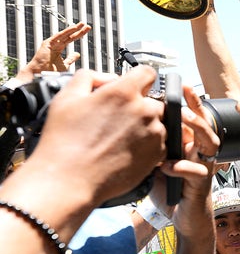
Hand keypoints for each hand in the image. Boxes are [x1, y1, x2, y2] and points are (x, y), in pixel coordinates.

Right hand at [16, 22, 89, 82]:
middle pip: (69, 35)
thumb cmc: (50, 71)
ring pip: (65, 34)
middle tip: (88, 26)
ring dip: (74, 29)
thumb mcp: (65, 65)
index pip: (71, 38)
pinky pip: (59, 36)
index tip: (86, 29)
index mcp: (59, 48)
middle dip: (79, 30)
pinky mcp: (48, 43)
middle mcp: (56, 44)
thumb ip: (71, 59)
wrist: (40, 74)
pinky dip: (67, 31)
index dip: (79, 34)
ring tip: (83, 24)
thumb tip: (78, 54)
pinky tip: (74, 28)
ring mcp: (52, 43)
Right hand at [27, 66, 165, 205]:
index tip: (132, 86)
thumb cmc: (64, 141)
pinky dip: (149, 143)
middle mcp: (144, 111)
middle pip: (154, 99)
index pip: (148, 73)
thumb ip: (90, 77)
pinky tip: (127, 149)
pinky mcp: (157, 154)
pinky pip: (161, 142)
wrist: (68, 180)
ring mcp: (154, 133)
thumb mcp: (67, 97)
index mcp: (124, 93)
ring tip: (121, 137)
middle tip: (120, 118)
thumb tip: (108, 77)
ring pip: (159, 121)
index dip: (139, 78)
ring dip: (146, 125)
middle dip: (141, 104)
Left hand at [159, 85, 219, 236]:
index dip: (191, 101)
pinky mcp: (200, 184)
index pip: (194, 116)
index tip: (183, 86)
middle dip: (196, 110)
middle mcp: (200, 151)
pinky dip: (181, 167)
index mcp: (190, 143)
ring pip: (209, 143)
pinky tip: (166, 166)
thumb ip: (153, 144)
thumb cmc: (168, 186)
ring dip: (197, 131)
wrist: (180, 216)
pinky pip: (197, 171)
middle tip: (182, 104)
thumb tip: (132, 124)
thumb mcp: (157, 160)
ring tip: (182, 123)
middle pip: (206, 124)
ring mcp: (203, 166)